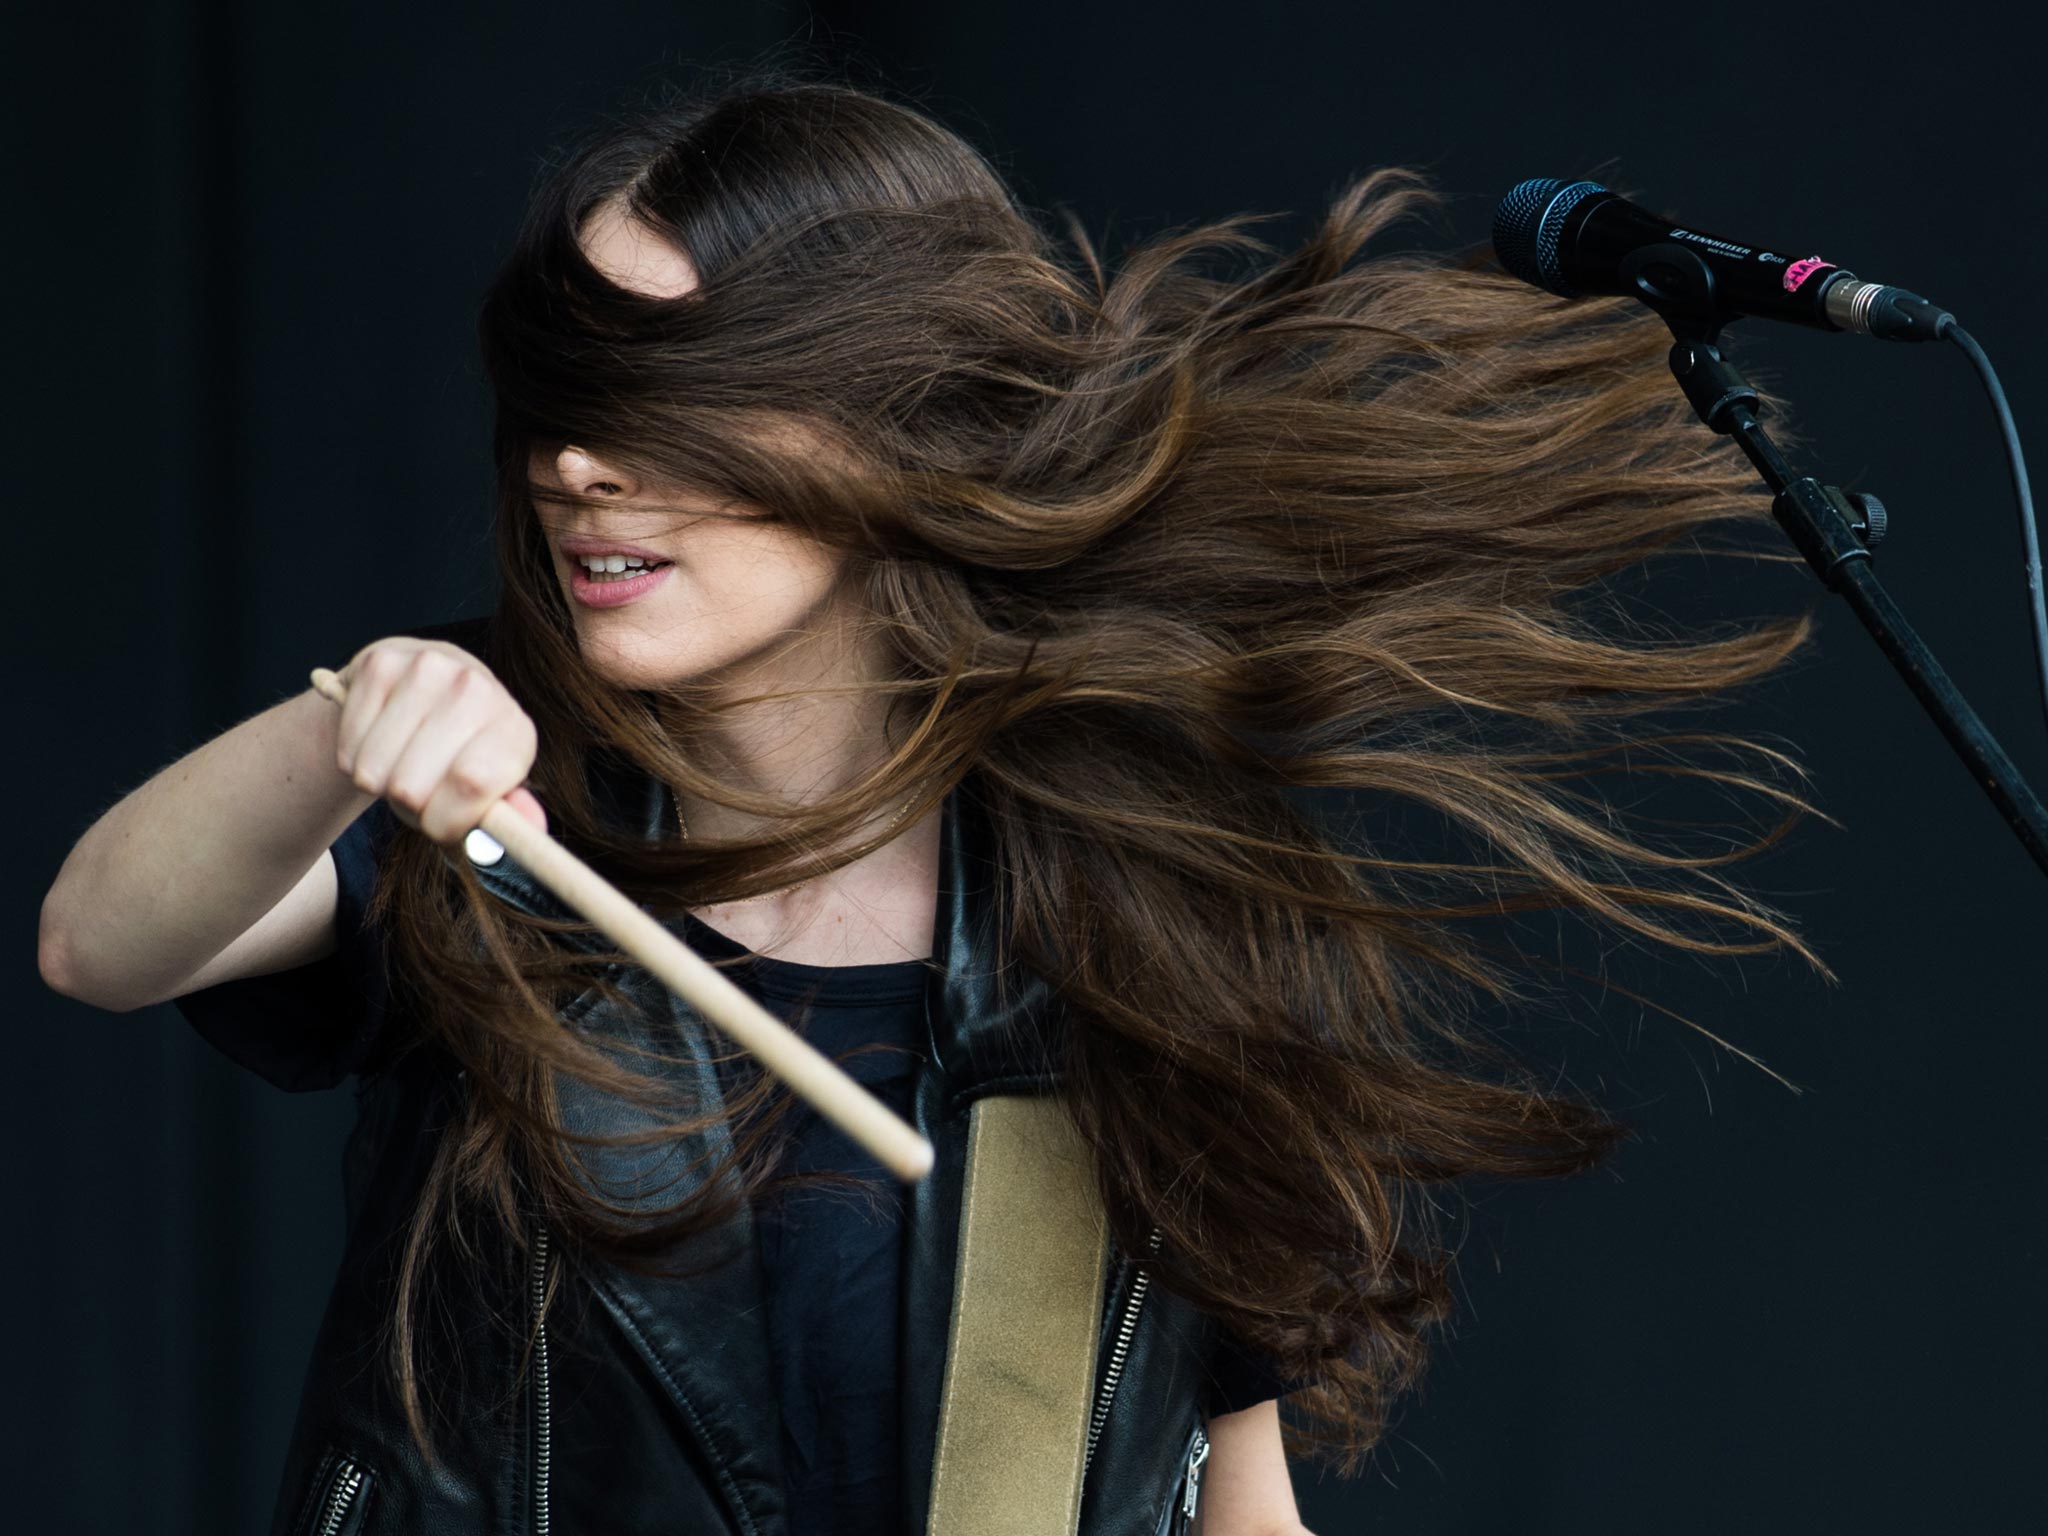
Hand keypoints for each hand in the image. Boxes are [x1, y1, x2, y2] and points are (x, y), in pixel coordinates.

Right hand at [332, 635, 548, 845]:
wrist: (422, 686)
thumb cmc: (458, 752)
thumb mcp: (492, 786)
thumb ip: (509, 815)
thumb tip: (532, 831)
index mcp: (514, 729)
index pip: (473, 784)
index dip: (445, 821)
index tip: (437, 825)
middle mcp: (478, 689)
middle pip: (411, 787)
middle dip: (407, 805)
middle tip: (417, 789)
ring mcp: (427, 668)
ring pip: (373, 770)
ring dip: (377, 783)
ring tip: (397, 764)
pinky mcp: (379, 663)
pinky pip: (348, 745)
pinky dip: (353, 758)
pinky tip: (376, 740)